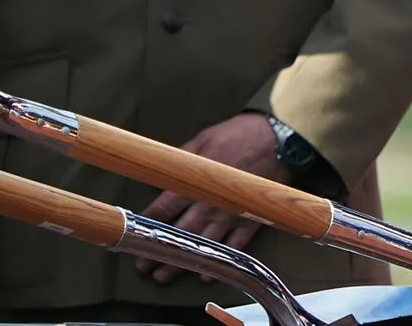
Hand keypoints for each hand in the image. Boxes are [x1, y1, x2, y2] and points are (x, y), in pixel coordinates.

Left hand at [137, 112, 287, 283]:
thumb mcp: (204, 139)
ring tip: (164, 275)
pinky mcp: (251, 219)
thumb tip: (166, 171)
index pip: (163, 209)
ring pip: (202, 244)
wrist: (278, 139)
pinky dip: (220, 261)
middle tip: (142, 267)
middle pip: (179, 233)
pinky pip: (234, 246)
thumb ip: (183, 158)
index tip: (133, 235)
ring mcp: (231, 214)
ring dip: (182, 262)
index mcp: (196, 183)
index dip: (146, 224)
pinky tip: (206, 275)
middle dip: (158, 251)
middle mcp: (210, 204)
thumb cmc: (240, 135)